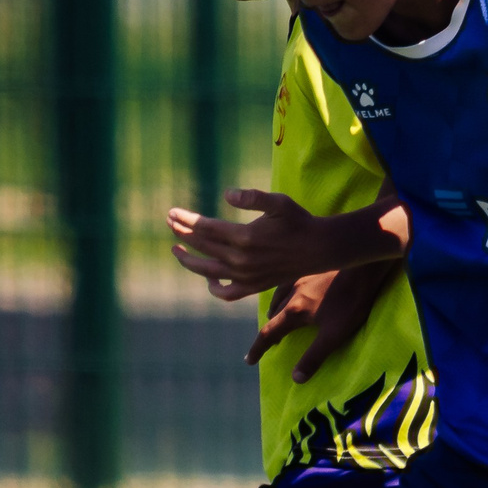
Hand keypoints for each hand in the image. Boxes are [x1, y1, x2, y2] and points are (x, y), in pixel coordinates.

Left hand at [168, 187, 401, 297]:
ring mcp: (246, 276)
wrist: (319, 249)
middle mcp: (241, 260)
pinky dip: (213, 288)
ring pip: (207, 271)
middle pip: (202, 247)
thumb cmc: (298, 221)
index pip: (205, 228)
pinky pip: (227, 293)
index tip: (171, 213)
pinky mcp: (253, 287)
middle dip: (182, 234)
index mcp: (244, 237)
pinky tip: (208, 278)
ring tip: (175, 250)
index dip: (186, 220)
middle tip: (169, 223)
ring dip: (188, 261)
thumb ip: (252, 196)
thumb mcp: (278, 202)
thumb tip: (227, 193)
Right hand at [247, 261, 397, 378]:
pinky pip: (289, 280)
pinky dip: (284, 290)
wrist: (364, 265)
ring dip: (274, 310)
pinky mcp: (312, 266)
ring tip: (275, 316)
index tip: (249, 360)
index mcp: (295, 311)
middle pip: (273, 314)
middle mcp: (291, 292)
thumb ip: (314, 356)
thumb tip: (295, 378)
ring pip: (278, 295)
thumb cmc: (351, 301)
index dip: (258, 349)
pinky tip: (291, 288)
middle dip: (268, 329)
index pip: (269, 333)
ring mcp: (301, 276)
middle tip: (266, 342)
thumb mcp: (334, 334)